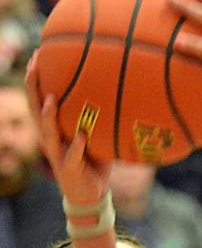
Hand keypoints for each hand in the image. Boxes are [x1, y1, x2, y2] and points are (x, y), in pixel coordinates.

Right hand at [24, 53, 110, 206]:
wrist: (90, 193)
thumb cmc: (94, 159)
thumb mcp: (96, 133)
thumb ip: (100, 115)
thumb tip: (121, 89)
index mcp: (55, 129)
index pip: (40, 99)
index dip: (37, 78)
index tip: (38, 54)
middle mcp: (51, 139)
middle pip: (36, 110)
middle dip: (34, 88)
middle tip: (34, 65)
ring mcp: (58, 154)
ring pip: (48, 133)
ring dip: (48, 116)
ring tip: (51, 98)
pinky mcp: (69, 170)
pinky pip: (71, 157)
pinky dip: (76, 147)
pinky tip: (81, 136)